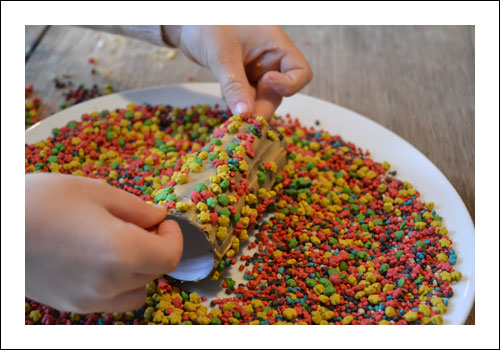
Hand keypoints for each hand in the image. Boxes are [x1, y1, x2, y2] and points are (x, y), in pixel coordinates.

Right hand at [25, 173, 182, 312]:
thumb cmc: (40, 201)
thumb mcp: (95, 192)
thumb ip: (136, 208)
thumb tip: (159, 217)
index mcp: (122, 252)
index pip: (170, 256)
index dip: (174, 236)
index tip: (161, 221)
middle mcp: (110, 283)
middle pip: (155, 273)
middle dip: (156, 248)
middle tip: (139, 225)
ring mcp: (89, 300)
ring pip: (137, 291)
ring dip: (140, 269)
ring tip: (118, 244)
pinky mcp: (71, 306)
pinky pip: (111, 300)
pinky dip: (118, 283)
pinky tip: (98, 259)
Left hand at [164, 25, 312, 118]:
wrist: (185, 22)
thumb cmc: (207, 25)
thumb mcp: (222, 56)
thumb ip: (235, 86)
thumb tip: (246, 114)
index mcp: (275, 46)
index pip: (300, 72)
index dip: (289, 85)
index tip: (266, 83)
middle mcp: (270, 60)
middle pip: (279, 92)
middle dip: (264, 106)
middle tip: (246, 120)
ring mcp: (257, 70)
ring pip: (263, 98)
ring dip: (252, 110)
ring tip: (237, 120)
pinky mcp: (243, 78)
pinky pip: (249, 98)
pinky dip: (242, 106)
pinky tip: (232, 114)